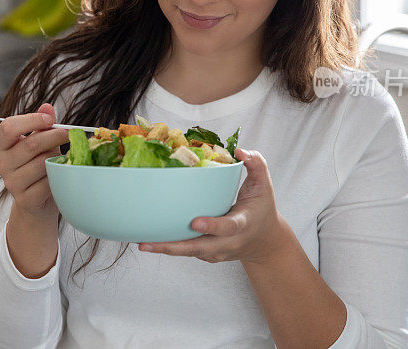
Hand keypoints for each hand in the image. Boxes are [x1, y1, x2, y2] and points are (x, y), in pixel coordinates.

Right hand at [0, 103, 68, 222]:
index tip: (50, 120)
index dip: (30, 120)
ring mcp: (12, 183)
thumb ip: (42, 124)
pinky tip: (60, 175)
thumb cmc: (40, 165)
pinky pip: (47, 183)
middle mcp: (3, 164)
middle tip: (70, 133)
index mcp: (4, 145)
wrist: (38, 202)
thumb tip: (47, 107)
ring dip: (57, 158)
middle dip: (54, 136)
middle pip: (30, 144)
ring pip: (41, 164)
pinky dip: (58, 177)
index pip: (8, 128)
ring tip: (64, 157)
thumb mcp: (41, 141)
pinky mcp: (25, 199)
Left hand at [138, 148, 287, 265]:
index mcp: (243, 224)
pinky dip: (170, 248)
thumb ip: (256, 164)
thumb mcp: (265, 185)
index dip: (212, 226)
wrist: (265, 242)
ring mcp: (217, 252)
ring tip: (142, 243)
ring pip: (189, 252)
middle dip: (173, 246)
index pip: (228, 227)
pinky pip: (187, 252)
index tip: (194, 222)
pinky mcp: (207, 255)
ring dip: (165, 249)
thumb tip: (239, 151)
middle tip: (147, 243)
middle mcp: (228, 243)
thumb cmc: (262, 209)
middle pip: (199, 247)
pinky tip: (150, 242)